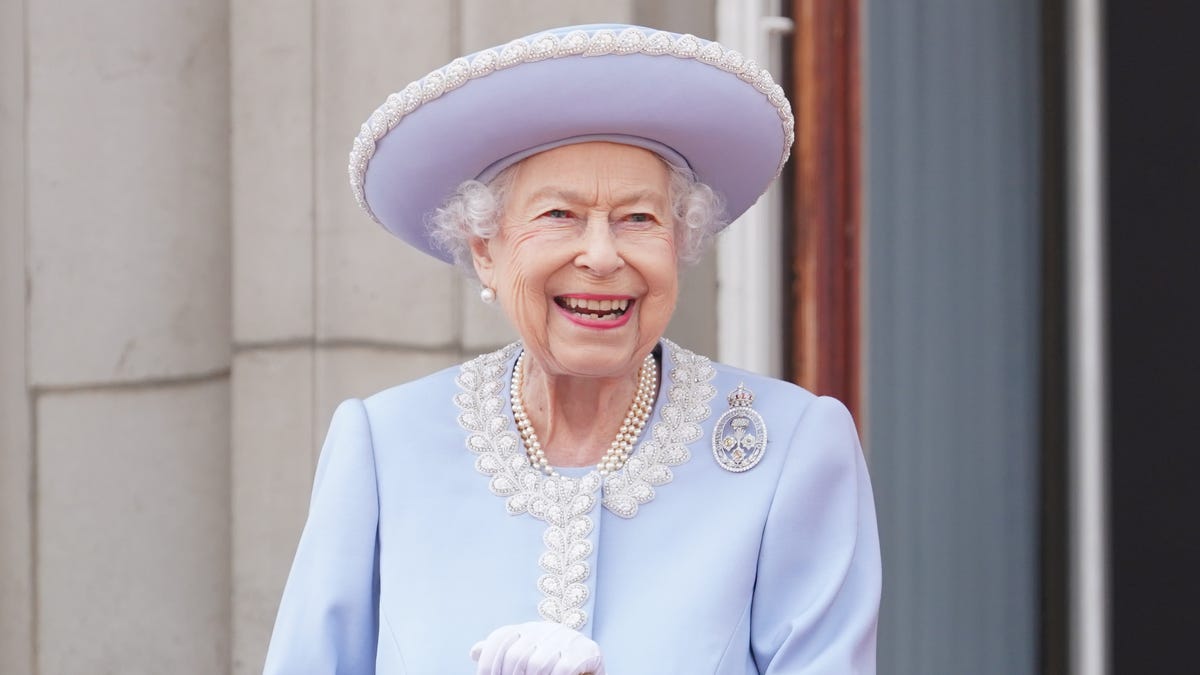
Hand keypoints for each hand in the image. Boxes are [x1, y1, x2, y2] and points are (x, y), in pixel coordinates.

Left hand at [470, 621, 605, 674]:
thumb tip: (474, 651)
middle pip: (515, 655)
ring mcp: (569, 638)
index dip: (488, 663)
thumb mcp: (527, 659)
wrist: (591, 669)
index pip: (500, 639)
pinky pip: (563, 668)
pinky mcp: (588, 651)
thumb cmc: (554, 669)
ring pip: (537, 664)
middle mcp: (548, 628)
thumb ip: (503, 654)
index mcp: (530, 629)